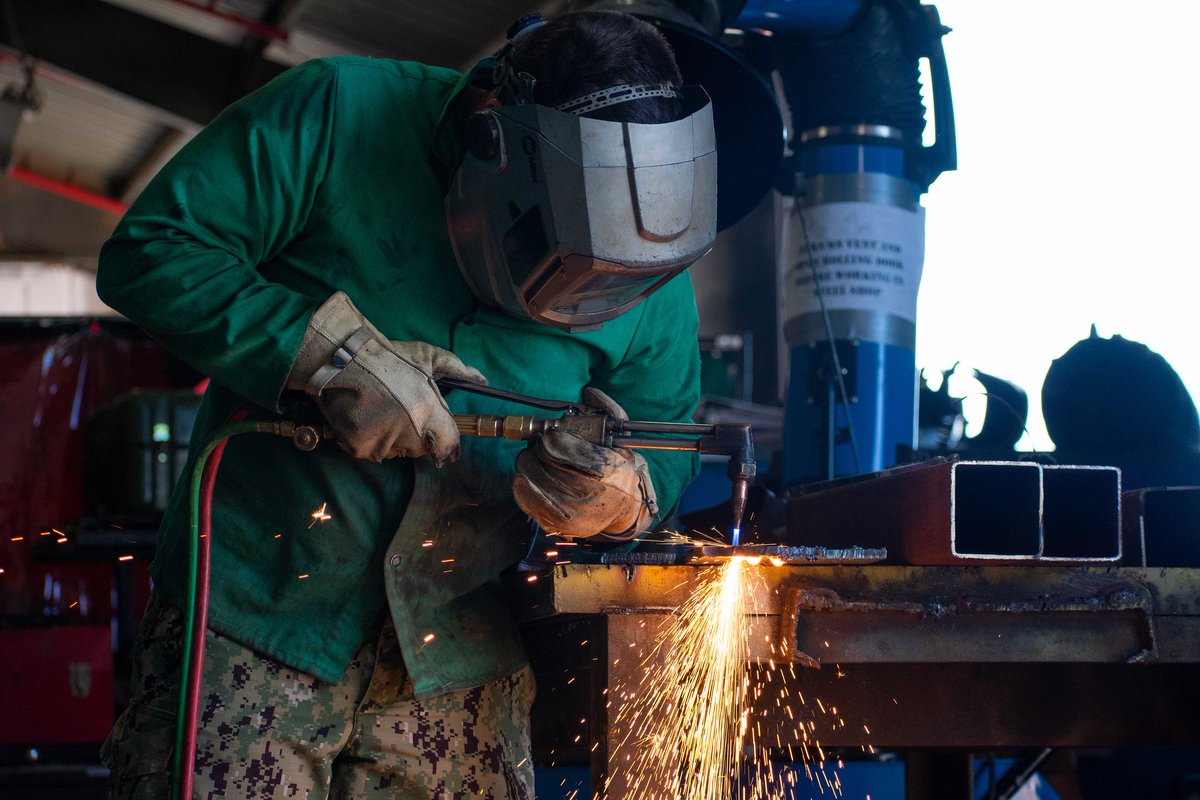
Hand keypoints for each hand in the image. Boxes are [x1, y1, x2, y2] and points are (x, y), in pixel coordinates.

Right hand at [288, 292, 485, 463]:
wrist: (341, 357)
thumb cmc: (387, 356)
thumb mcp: (427, 357)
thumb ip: (458, 369)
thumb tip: (481, 378)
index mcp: (428, 411)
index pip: (448, 444)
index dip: (448, 448)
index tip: (447, 451)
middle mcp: (407, 430)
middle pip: (421, 448)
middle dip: (417, 434)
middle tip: (402, 411)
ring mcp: (382, 441)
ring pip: (396, 450)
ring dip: (392, 437)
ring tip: (380, 410)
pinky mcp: (359, 445)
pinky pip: (371, 450)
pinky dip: (369, 439)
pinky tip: (364, 416)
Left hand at [512, 388, 657, 540]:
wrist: (622, 509)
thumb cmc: (618, 470)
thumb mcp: (621, 439)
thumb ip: (609, 411)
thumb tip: (590, 392)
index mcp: (603, 471)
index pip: (560, 447)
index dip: (551, 437)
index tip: (550, 435)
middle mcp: (585, 497)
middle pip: (542, 461)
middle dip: (538, 448)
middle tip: (542, 445)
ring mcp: (568, 514)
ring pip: (529, 477)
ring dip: (529, 463)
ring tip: (539, 460)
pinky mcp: (553, 523)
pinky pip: (524, 495)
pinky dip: (524, 481)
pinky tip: (535, 477)